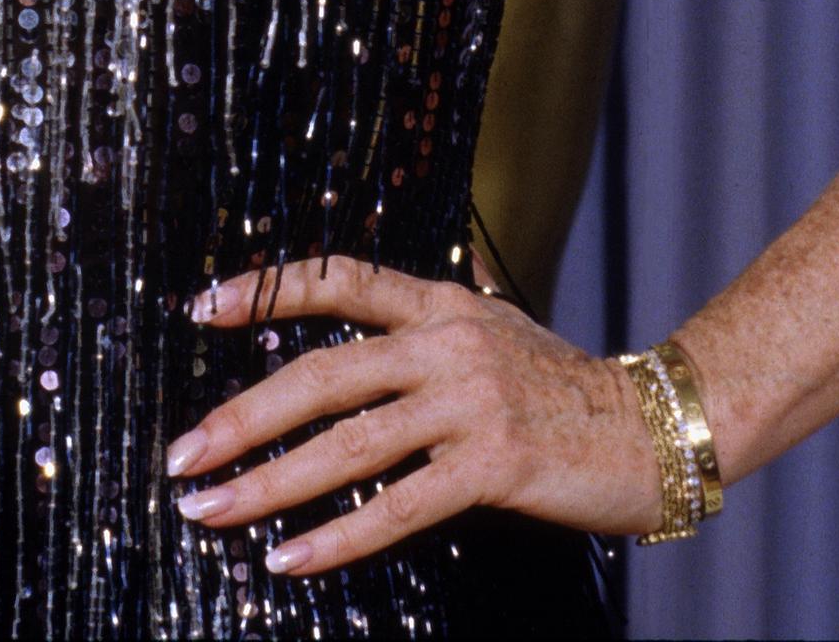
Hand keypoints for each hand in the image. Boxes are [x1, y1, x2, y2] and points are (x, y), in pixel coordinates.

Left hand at [162, 255, 665, 575]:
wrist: (656, 428)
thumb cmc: (566, 388)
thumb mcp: (495, 330)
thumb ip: (429, 326)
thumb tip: (361, 331)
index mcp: (440, 302)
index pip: (339, 280)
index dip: (268, 289)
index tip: (201, 307)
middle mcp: (446, 343)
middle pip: (321, 375)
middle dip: (240, 418)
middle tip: (182, 455)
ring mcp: (468, 402)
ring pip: (345, 446)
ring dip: (267, 483)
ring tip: (211, 510)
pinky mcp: (492, 464)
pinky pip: (395, 507)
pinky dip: (335, 536)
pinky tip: (288, 557)